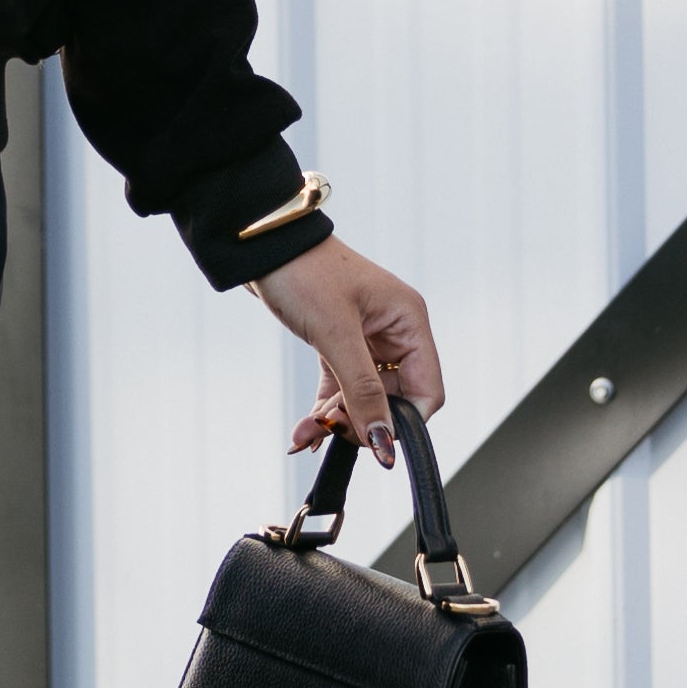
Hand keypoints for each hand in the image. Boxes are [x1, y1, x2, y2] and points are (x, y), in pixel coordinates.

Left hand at [253, 235, 440, 465]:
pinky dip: (326, 407)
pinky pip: (341, 386)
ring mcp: (367, 337)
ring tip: (305, 432)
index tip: (371, 442)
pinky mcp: (338, 342)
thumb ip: (361, 391)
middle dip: (361, 421)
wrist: (260, 244)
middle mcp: (394, 330)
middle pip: (394, 398)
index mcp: (408, 321)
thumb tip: (383, 443)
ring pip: (364, 396)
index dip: (403, 423)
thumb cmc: (303, 273)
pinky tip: (305, 429)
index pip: (426, 391)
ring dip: (337, 418)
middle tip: (328, 431)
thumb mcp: (334, 334)